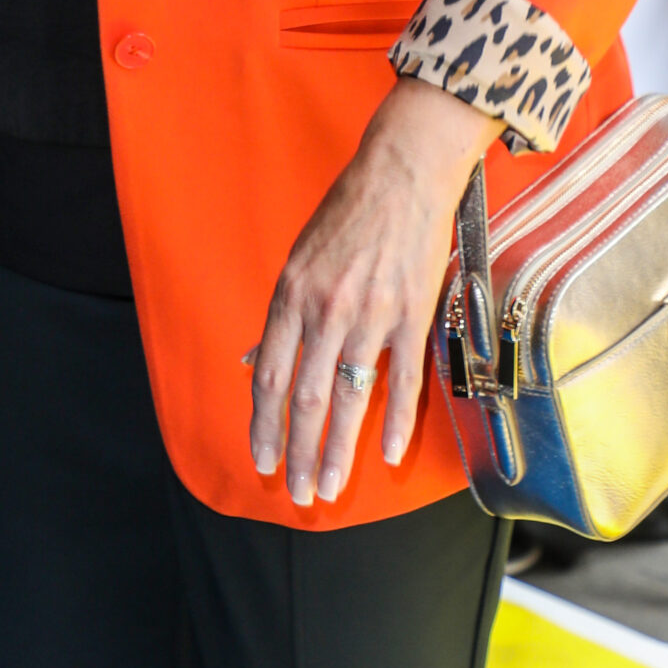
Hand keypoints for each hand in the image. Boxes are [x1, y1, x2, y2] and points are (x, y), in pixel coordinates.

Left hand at [248, 79, 498, 505]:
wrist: (402, 173)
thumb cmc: (347, 213)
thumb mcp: (299, 258)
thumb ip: (282, 316)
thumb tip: (255, 359)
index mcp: (291, 294)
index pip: (271, 374)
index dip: (264, 423)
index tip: (262, 461)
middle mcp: (325, 309)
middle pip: (307, 397)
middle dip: (299, 451)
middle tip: (299, 495)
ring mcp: (371, 314)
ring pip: (350, 396)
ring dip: (339, 449)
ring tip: (332, 487)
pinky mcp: (413, 313)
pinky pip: (403, 378)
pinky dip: (395, 419)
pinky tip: (386, 454)